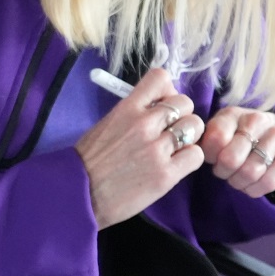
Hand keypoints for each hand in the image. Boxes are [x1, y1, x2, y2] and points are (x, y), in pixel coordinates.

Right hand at [74, 67, 207, 228]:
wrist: (79, 196)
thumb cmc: (86, 163)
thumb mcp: (105, 125)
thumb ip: (132, 115)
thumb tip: (155, 111)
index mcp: (127, 109)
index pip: (160, 79)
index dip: (167, 91)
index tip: (162, 104)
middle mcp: (145, 124)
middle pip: (185, 103)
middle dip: (181, 115)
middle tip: (170, 131)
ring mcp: (157, 150)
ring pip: (194, 127)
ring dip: (188, 136)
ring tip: (175, 149)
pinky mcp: (166, 175)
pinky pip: (195, 155)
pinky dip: (189, 159)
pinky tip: (176, 165)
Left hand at [198, 107, 274, 196]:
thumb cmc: (239, 137)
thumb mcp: (219, 133)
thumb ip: (206, 141)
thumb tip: (195, 154)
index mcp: (233, 114)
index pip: (215, 139)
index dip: (210, 156)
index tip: (213, 158)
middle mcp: (258, 120)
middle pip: (231, 160)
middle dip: (223, 172)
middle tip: (225, 171)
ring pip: (250, 172)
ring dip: (239, 182)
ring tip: (238, 177)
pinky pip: (268, 182)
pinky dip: (254, 189)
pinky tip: (251, 184)